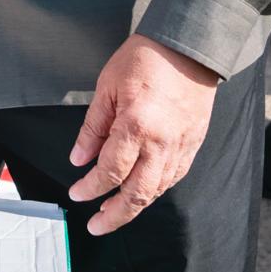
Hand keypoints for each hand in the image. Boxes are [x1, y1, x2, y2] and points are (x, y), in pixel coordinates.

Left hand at [66, 35, 220, 234]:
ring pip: (157, 191)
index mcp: (136, 127)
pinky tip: (141, 192)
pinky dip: (156, 190)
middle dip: (114, 216)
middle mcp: (161, 143)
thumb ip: (93, 127)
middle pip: (137, 195)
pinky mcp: (193, 144)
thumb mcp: (107, 87)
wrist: (188, 46)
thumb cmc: (146, 58)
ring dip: (134, 207)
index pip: (109, 172)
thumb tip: (79, 158)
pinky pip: (174, 177)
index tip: (77, 194)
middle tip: (96, 225)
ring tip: (113, 212)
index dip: (90, 188)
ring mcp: (181, 146)